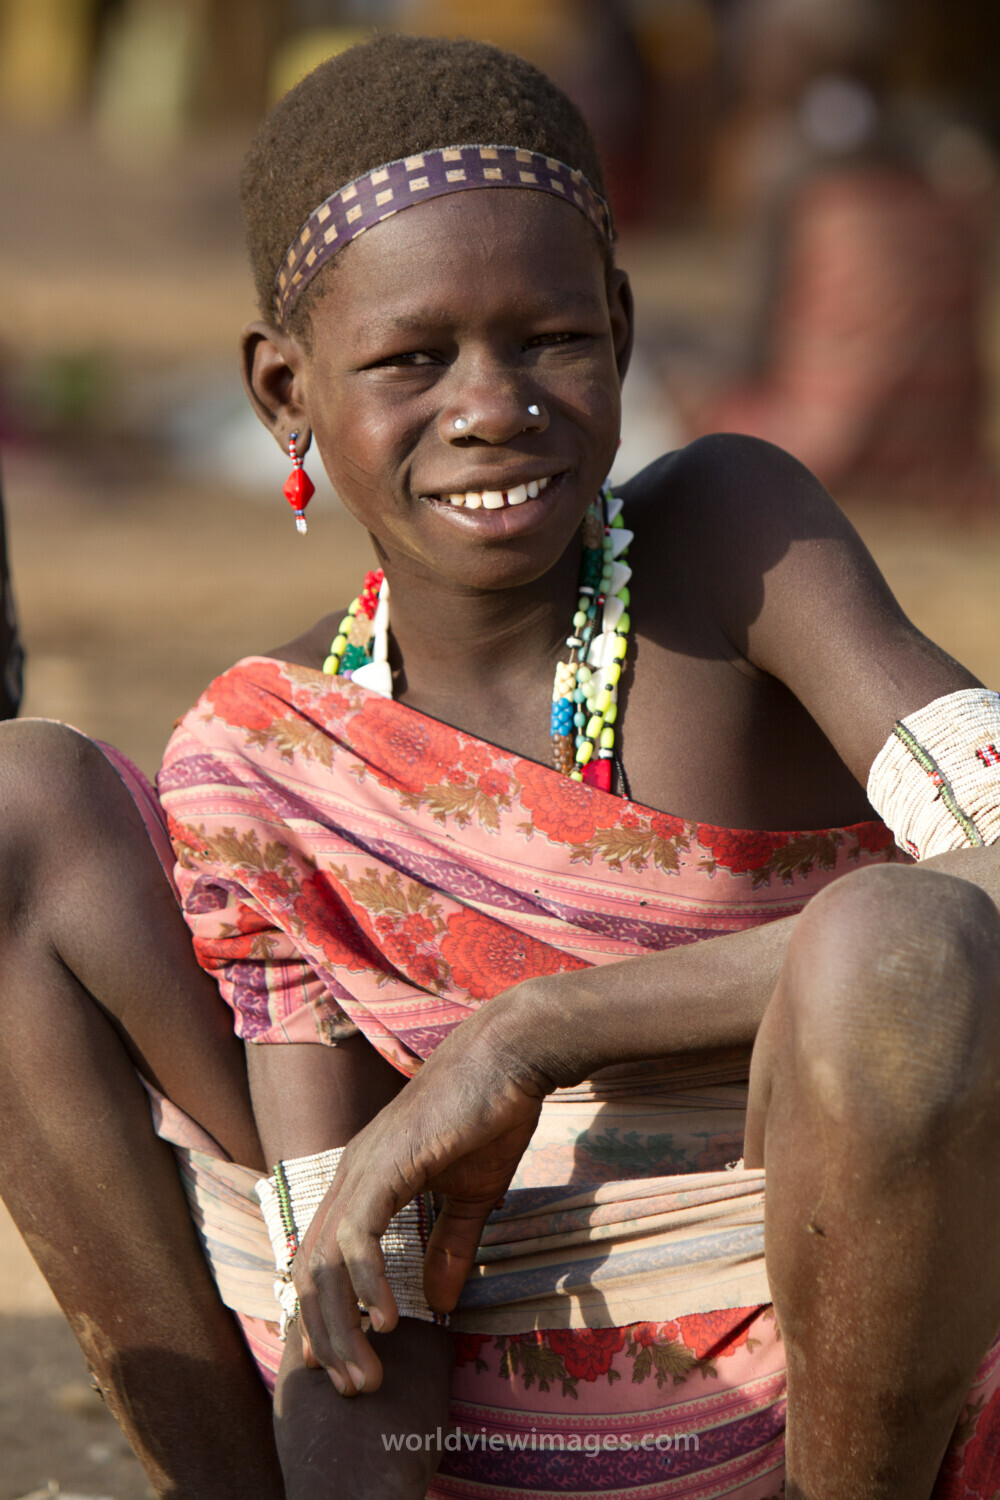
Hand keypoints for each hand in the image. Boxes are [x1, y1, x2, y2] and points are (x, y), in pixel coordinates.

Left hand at [292, 1000, 551, 1393]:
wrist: (508, 1058)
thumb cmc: (491, 1115)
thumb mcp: (470, 1196)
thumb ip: (449, 1246)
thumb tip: (441, 1306)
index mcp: (363, 1184)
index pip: (323, 1262)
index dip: (325, 1317)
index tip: (344, 1367)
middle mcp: (349, 1177)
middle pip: (311, 1272)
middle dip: (325, 1338)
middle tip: (353, 1390)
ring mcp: (361, 1168)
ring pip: (325, 1262)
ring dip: (340, 1326)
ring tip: (365, 1374)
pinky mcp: (385, 1164)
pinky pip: (358, 1235)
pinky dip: (366, 1283)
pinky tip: (388, 1321)